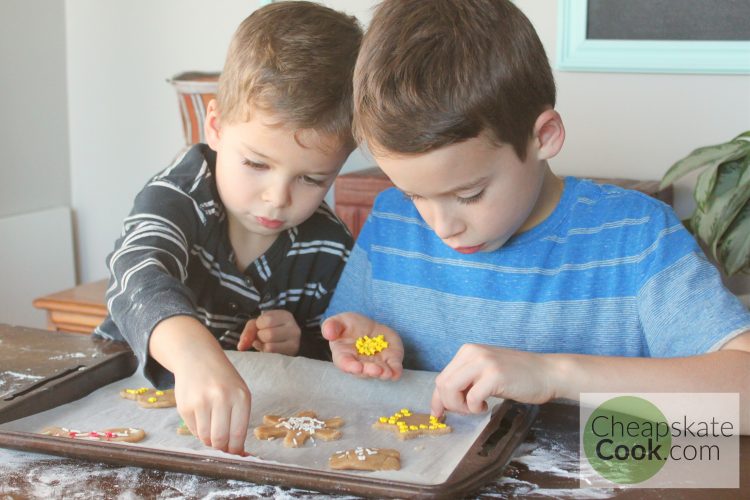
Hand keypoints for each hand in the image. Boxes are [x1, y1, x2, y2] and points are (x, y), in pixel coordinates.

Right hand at [149, 316, 250, 454]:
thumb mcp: (239, 392)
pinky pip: (192, 430)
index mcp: (240, 396)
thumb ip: (239, 419)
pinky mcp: (185, 406)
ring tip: (211, 427)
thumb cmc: (223, 379)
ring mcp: (201, 402)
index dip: (236, 449)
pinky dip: (197, 430)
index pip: (238, 433)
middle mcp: (221, 398)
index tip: (235, 453)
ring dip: (208, 439)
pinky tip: (201, 416)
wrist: (197, 358)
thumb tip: (237, 451)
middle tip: (222, 445)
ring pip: (205, 437)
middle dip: (221, 448)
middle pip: (220, 440)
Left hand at [237, 310, 300, 354]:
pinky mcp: (292, 354)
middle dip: (260, 337)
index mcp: (285, 316)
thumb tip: (241, 347)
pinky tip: (269, 350)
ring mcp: (295, 342)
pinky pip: (272, 355)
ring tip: (266, 343)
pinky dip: (266, 353)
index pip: (265, 320)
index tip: (263, 327)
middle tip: (263, 337)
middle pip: (268, 334)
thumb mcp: (258, 325)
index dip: (259, 325)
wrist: (285, 340)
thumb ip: (248, 331)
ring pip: (270, 346)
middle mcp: (293, 328)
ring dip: (263, 346)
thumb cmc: (270, 329)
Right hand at [321, 312, 403, 380]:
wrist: (368, 327)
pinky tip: (396, 373)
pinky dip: (395, 371)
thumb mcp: (339, 321)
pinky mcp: (390, 361)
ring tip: (386, 372)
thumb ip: (332, 326)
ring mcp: (376, 364)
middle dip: (370, 371)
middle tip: (376, 370)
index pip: (345, 363)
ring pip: (379, 372)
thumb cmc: (349, 326)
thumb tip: (328, 333)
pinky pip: (393, 369)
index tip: (356, 367)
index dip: (350, 366)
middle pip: (364, 371)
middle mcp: (360, 364)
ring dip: (383, 373)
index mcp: (344, 355)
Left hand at [431, 344, 556, 417]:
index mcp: (467, 351)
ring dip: (461, 407)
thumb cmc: (517, 375)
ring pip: (451, 390)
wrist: (547, 373)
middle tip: (468, 410)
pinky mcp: (494, 376)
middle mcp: (472, 353)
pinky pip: (471, 399)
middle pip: (442, 385)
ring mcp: (483, 363)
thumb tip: (442, 401)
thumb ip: (466, 380)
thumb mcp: (485, 372)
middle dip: (449, 405)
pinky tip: (488, 406)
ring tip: (477, 407)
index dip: (437, 399)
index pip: (441, 377)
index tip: (438, 414)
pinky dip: (476, 408)